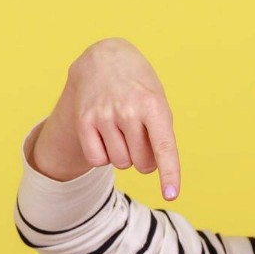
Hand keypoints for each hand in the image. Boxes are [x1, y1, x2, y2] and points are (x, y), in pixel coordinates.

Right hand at [31, 37, 182, 198]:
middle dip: (145, 159)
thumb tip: (153, 170)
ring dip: (124, 155)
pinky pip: (97, 160)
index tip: (171, 195)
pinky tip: (105, 136)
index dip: (169, 173)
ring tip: (122, 129)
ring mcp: (104, 116)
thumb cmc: (139, 89)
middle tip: (140, 136)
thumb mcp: (158, 104)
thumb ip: (160, 137)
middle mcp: (128, 111)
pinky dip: (103, 155)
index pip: (164, 147)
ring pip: (121, 163)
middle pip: (142, 164)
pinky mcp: (83, 121)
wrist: (104, 58)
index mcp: (153, 106)